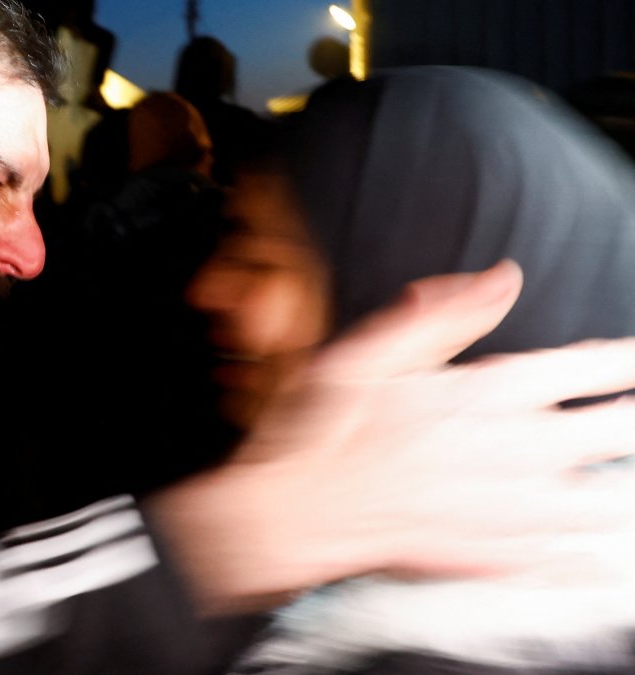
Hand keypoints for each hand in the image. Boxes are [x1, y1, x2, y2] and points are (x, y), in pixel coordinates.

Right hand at [148, 260, 634, 612]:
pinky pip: (571, 557)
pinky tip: (600, 549)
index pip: (588, 366)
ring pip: (606, 498)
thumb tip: (504, 277)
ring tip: (620, 470)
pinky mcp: (494, 556)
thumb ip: (442, 314)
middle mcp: (513, 449)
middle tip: (632, 412)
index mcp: (485, 392)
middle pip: (617, 430)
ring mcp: (509, 508)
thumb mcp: (367, 351)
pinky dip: (593, 551)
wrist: (292, 516)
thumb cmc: (319, 430)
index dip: (625, 359)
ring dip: (621, 482)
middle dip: (633, 416)